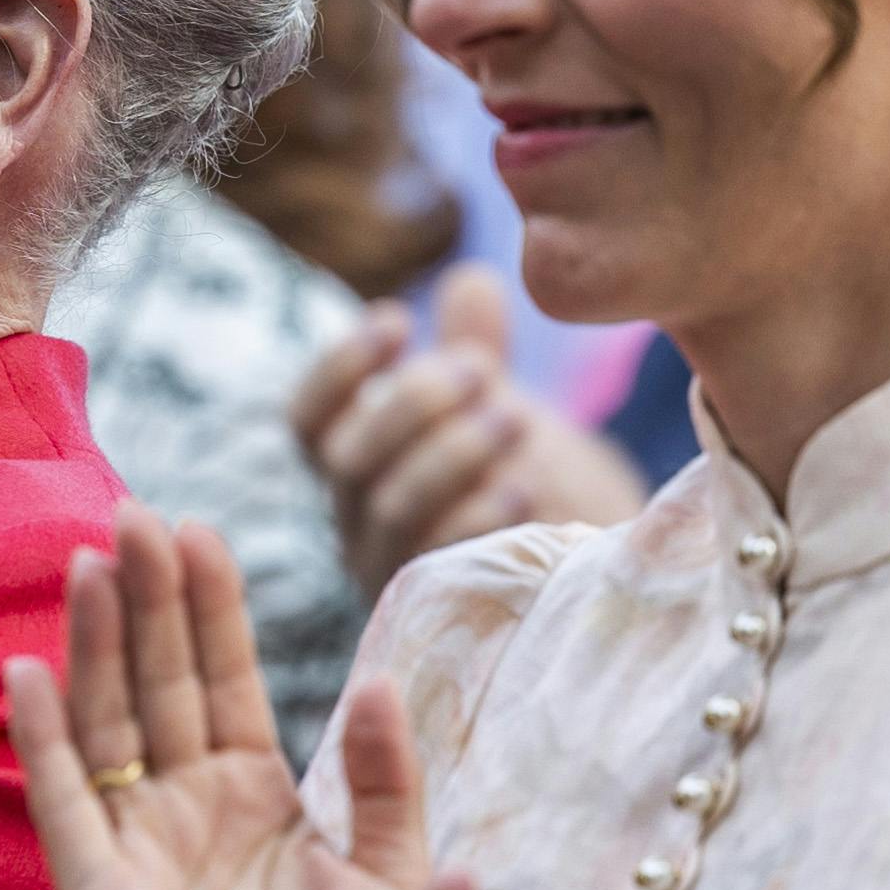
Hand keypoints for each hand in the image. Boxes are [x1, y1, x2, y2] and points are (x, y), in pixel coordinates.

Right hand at [5, 503, 428, 889]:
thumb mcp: (399, 881)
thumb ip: (387, 785)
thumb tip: (380, 681)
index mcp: (257, 800)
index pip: (223, 682)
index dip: (209, 609)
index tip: (197, 530)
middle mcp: (187, 814)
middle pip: (157, 686)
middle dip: (144, 601)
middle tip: (132, 515)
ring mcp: (141, 850)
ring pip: (108, 725)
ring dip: (95, 646)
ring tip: (88, 561)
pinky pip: (60, 804)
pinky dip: (39, 738)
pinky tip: (25, 666)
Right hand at [292, 267, 645, 596]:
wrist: (582, 571)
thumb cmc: (521, 481)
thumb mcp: (496, 411)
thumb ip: (475, 351)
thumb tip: (470, 279)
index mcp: (353, 467)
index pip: (308, 420)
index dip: (340, 369)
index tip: (397, 320)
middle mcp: (356, 521)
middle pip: (347, 461)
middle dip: (410, 406)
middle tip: (481, 370)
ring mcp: (394, 570)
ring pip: (390, 508)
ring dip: (450, 456)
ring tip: (515, 418)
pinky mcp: (438, 610)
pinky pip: (442, 563)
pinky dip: (478, 518)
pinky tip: (522, 485)